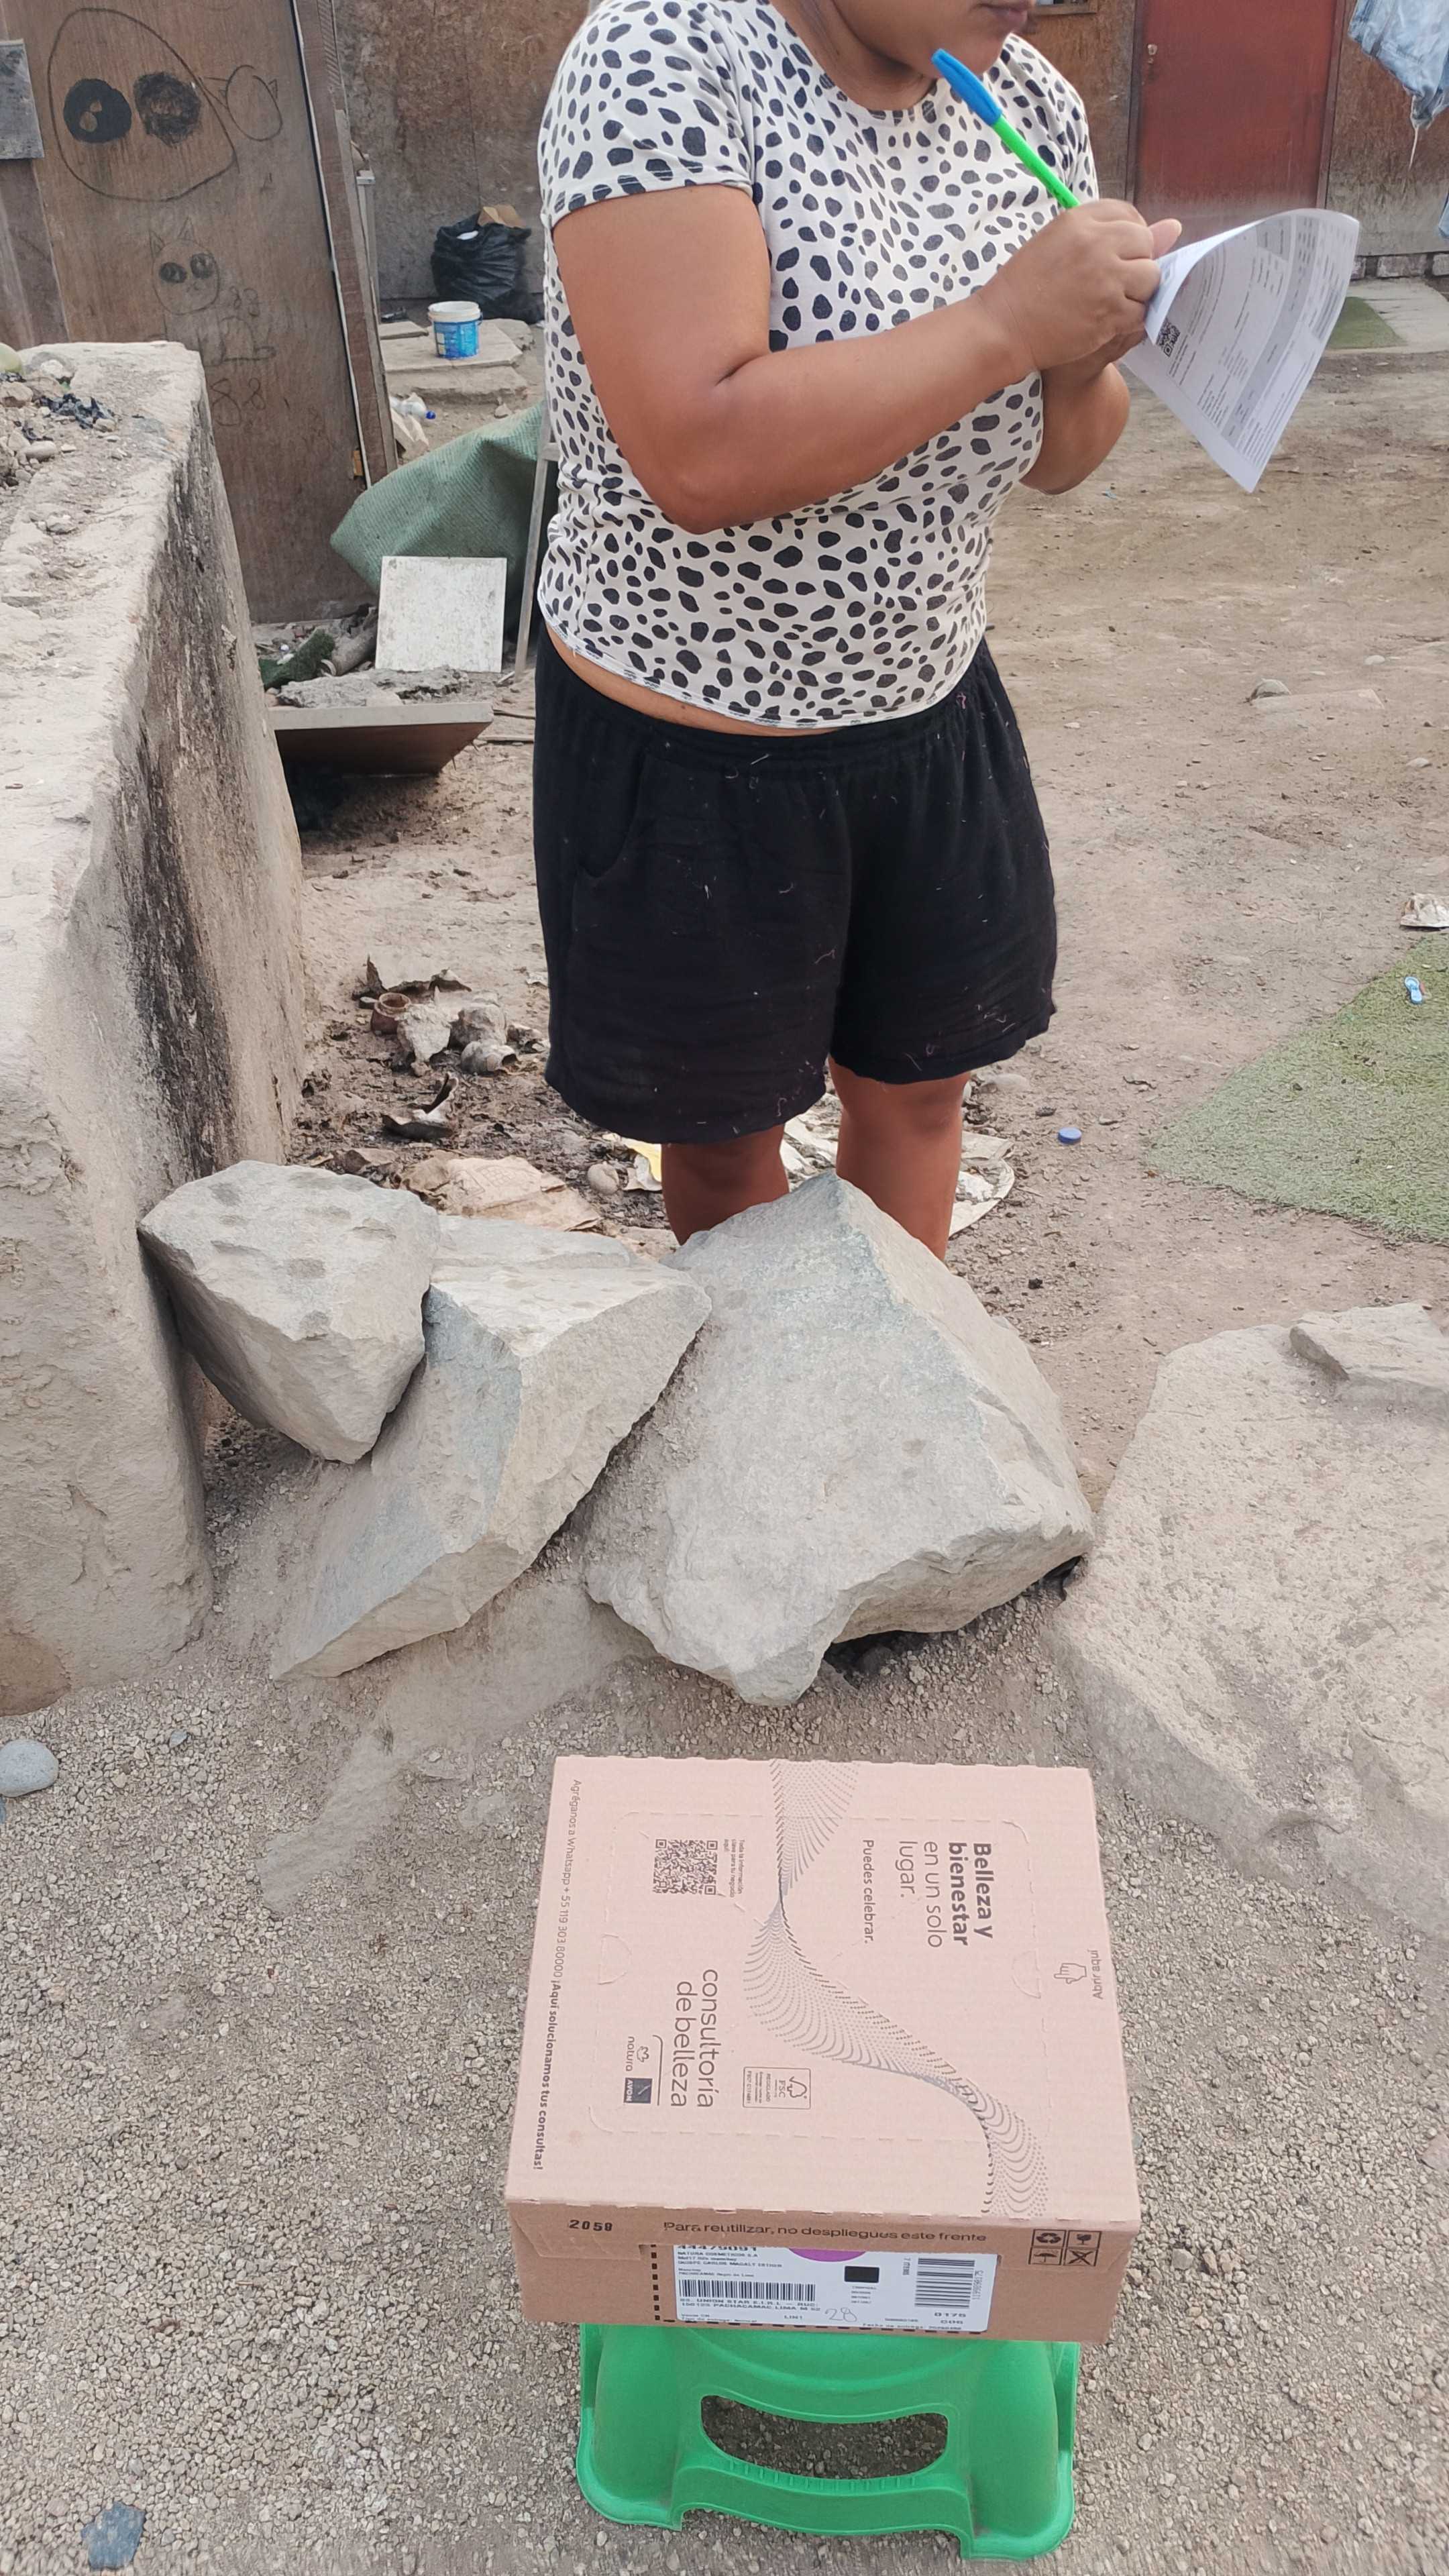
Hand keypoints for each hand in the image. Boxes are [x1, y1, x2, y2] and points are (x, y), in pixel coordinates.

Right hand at [982, 207, 1182, 379]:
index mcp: (1080, 220)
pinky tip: (1107, 321)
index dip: (1128, 237)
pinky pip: (1140, 312)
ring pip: (1150, 278)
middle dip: (1136, 264)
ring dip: (1137, 292)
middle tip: (1111, 283)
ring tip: (1110, 302)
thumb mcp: (1060, 243)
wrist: (1003, 327)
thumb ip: (1111, 233)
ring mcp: (1105, 279)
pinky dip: (1130, 319)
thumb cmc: (1026, 286)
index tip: (1114, 255)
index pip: (1129, 216)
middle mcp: (1096, 244)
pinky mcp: (1109, 313)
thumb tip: (1175, 227)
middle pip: (1146, 245)